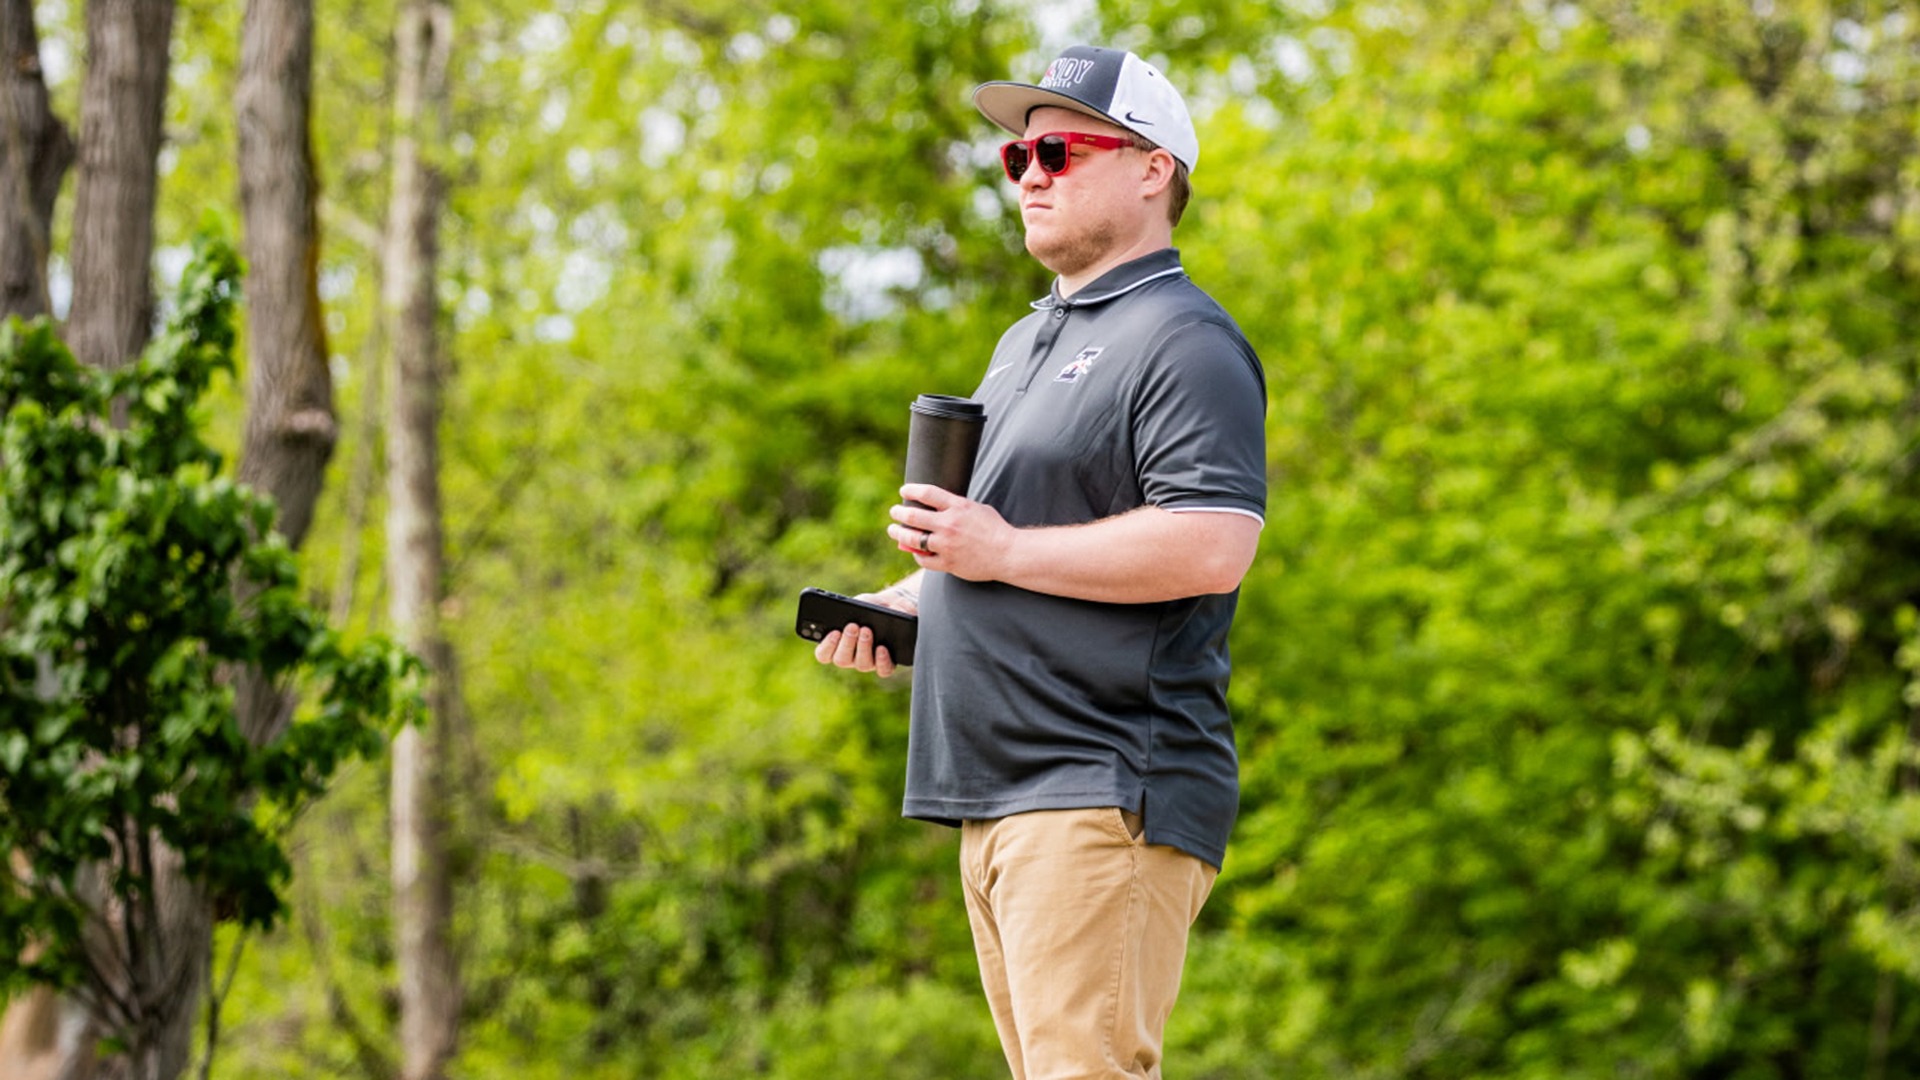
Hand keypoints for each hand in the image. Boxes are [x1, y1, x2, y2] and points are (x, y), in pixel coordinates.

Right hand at [812, 592, 900, 677]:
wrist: (891, 608)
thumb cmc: (870, 606)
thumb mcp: (862, 602)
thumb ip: (859, 605)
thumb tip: (863, 613)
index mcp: (837, 643)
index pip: (824, 654)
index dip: (827, 646)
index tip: (834, 632)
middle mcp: (850, 657)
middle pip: (842, 660)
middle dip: (847, 642)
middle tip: (852, 626)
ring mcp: (867, 662)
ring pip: (862, 665)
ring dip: (863, 647)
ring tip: (867, 631)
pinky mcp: (885, 664)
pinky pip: (883, 670)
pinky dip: (882, 660)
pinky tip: (882, 648)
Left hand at [887, 484, 1013, 581]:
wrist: (1008, 553)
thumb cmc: (995, 529)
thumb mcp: (976, 509)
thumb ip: (955, 507)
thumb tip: (933, 508)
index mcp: (958, 507)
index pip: (926, 493)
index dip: (911, 490)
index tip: (904, 491)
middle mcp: (949, 525)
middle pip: (913, 516)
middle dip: (899, 512)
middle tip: (894, 511)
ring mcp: (947, 545)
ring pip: (913, 539)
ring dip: (899, 533)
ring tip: (894, 530)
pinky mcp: (948, 563)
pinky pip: (923, 559)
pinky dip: (916, 554)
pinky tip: (914, 551)